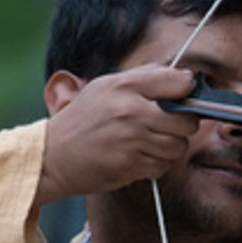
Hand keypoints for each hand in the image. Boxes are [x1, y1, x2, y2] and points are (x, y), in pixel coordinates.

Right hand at [36, 65, 199, 206]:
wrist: (53, 156)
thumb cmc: (82, 121)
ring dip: (170, 148)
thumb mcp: (105, 88)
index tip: (182, 99)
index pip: (179, 82)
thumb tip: (183, 76)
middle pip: (186, 120)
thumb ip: (143, 78)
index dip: (187, 92)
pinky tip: (140, 157)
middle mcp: (131, 110)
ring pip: (178, 146)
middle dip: (183, 126)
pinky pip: (163, 166)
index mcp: (125, 85)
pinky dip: (157, 164)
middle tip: (169, 127)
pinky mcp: (131, 164)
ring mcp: (132, 139)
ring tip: (150, 143)